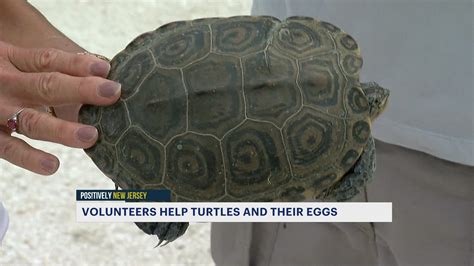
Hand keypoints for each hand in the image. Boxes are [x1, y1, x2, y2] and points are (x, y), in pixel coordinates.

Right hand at [0, 41, 120, 174]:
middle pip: (46, 85)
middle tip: (112, 94)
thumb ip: (42, 66)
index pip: (48, 60)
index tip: (106, 67)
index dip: (78, 63)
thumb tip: (96, 68)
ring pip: (31, 120)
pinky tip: (51, 166)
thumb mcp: (10, 59)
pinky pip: (7, 148)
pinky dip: (29, 158)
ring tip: (91, 136)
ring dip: (62, 129)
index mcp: (12, 61)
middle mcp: (5, 83)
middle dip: (81, 90)